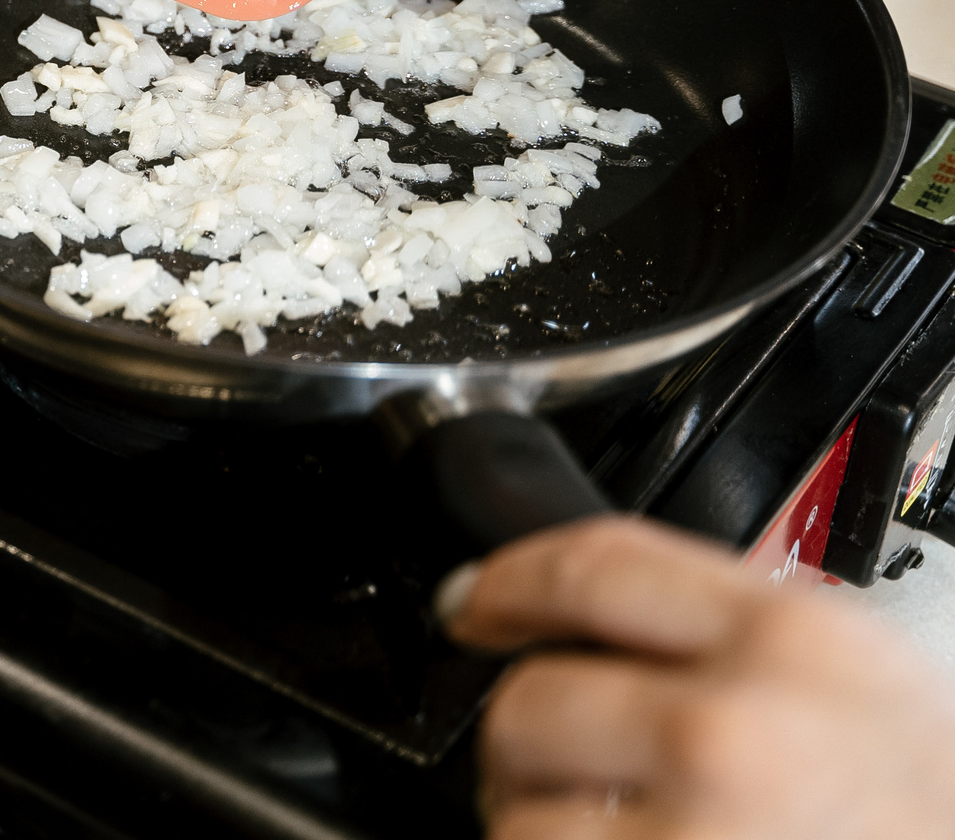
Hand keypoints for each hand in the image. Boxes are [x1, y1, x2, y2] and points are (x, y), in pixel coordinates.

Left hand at [441, 515, 954, 838]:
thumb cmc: (939, 813)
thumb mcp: (865, 682)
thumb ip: (741, 641)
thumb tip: (607, 628)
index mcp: (791, 645)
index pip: (594, 567)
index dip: (508, 579)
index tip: (471, 599)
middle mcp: (734, 735)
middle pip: (530, 701)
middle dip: (529, 742)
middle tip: (561, 771)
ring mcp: (699, 835)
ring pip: (520, 817)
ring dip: (539, 830)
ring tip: (604, 836)